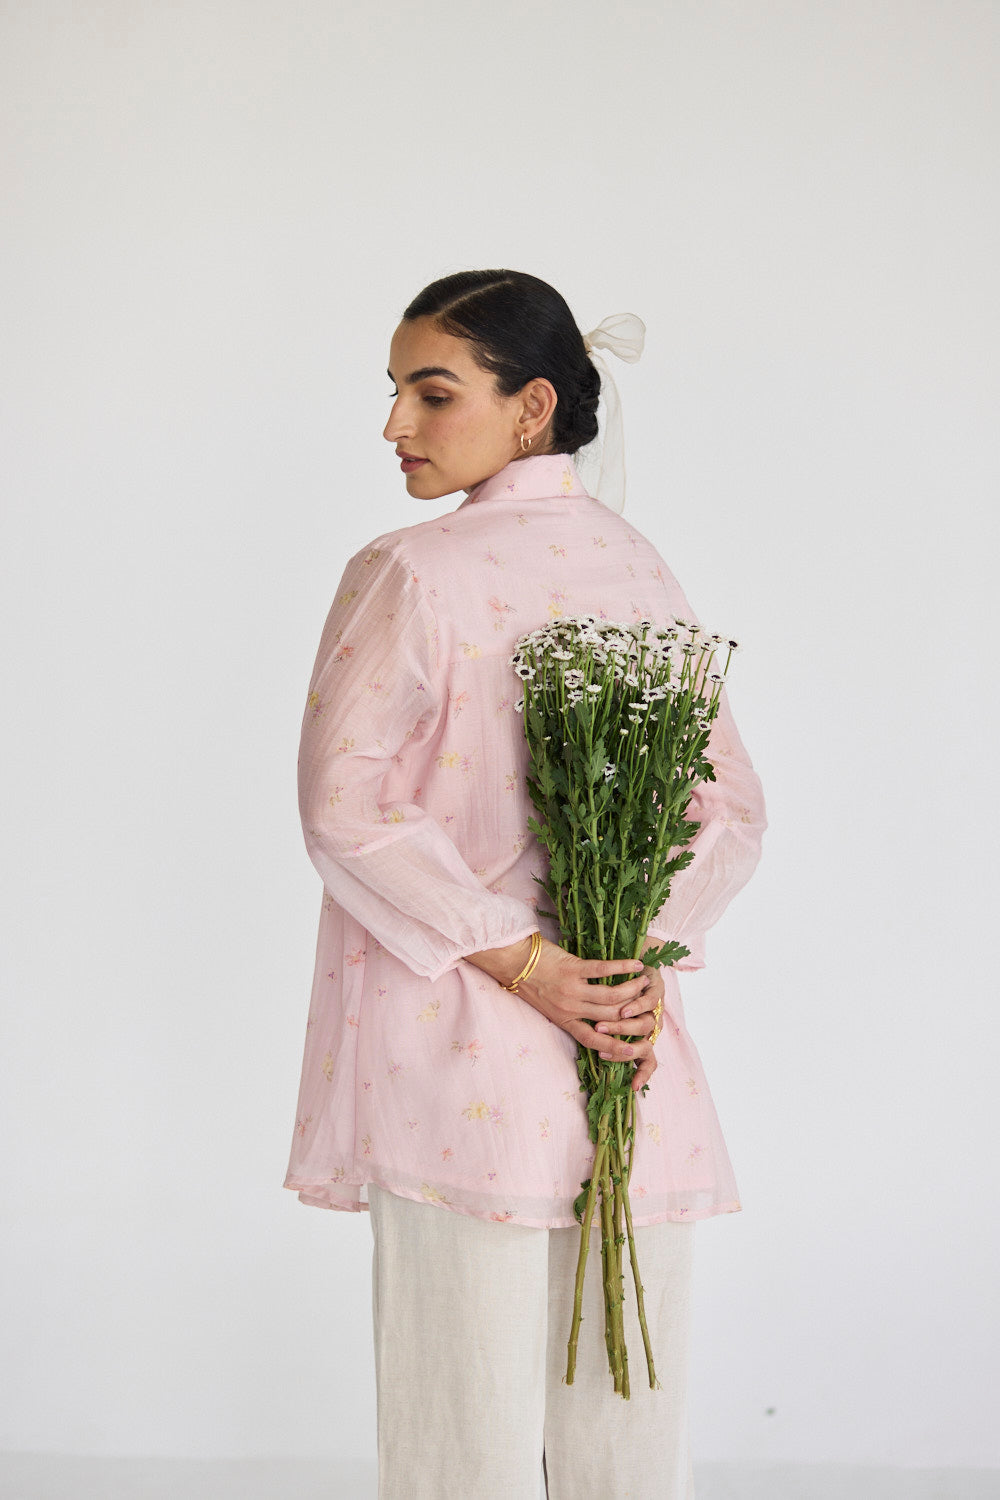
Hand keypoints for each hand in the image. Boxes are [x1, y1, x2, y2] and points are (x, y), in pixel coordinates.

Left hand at [465, 935, 656, 1091]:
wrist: (512, 962)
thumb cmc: (528, 983)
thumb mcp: (547, 1007)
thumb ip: (568, 1014)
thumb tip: (590, 1020)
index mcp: (564, 1020)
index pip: (592, 1040)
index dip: (613, 1047)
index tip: (632, 1051)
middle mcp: (569, 1008)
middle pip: (609, 1018)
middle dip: (632, 1015)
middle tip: (650, 1007)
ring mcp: (571, 989)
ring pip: (611, 997)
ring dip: (632, 990)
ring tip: (646, 983)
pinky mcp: (572, 968)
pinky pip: (603, 971)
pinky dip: (622, 968)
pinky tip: (636, 964)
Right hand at [594, 961, 664, 1091]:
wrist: (633, 953)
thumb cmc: (615, 987)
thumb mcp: (605, 1012)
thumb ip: (600, 1030)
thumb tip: (588, 1049)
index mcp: (643, 1034)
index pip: (649, 1061)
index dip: (644, 1073)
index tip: (633, 1087)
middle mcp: (652, 1023)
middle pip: (646, 1047)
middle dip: (622, 1051)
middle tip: (603, 1052)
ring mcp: (656, 1006)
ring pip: (646, 1025)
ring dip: (625, 1029)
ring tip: (605, 1027)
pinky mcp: (657, 986)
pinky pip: (650, 1000)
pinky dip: (638, 1006)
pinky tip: (624, 1010)